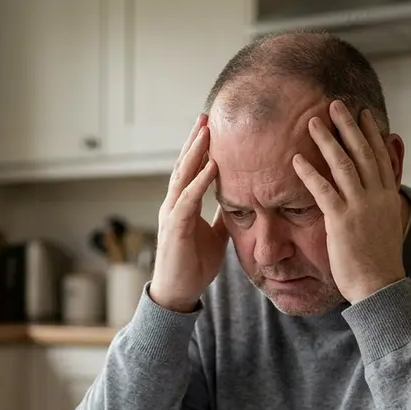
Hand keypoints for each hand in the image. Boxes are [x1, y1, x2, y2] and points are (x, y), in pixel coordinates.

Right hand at [149, 114, 228, 312]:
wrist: (178, 294)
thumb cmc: (193, 266)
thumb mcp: (215, 236)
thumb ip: (222, 217)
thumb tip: (238, 202)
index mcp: (182, 205)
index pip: (191, 170)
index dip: (200, 148)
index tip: (211, 127)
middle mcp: (173, 204)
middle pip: (183, 165)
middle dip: (195, 140)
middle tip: (205, 115)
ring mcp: (172, 214)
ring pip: (183, 176)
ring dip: (195, 152)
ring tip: (206, 131)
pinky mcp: (175, 228)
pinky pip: (188, 200)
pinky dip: (200, 182)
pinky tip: (212, 166)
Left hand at [292, 101, 406, 303]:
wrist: (380, 286)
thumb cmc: (380, 262)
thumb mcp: (387, 227)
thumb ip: (382, 207)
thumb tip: (383, 195)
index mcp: (389, 197)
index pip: (381, 157)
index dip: (371, 133)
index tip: (363, 114)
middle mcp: (377, 197)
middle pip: (363, 152)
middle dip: (348, 126)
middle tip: (336, 104)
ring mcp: (360, 207)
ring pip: (344, 165)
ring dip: (327, 141)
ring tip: (313, 122)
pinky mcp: (342, 221)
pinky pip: (324, 190)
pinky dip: (309, 172)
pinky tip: (296, 159)